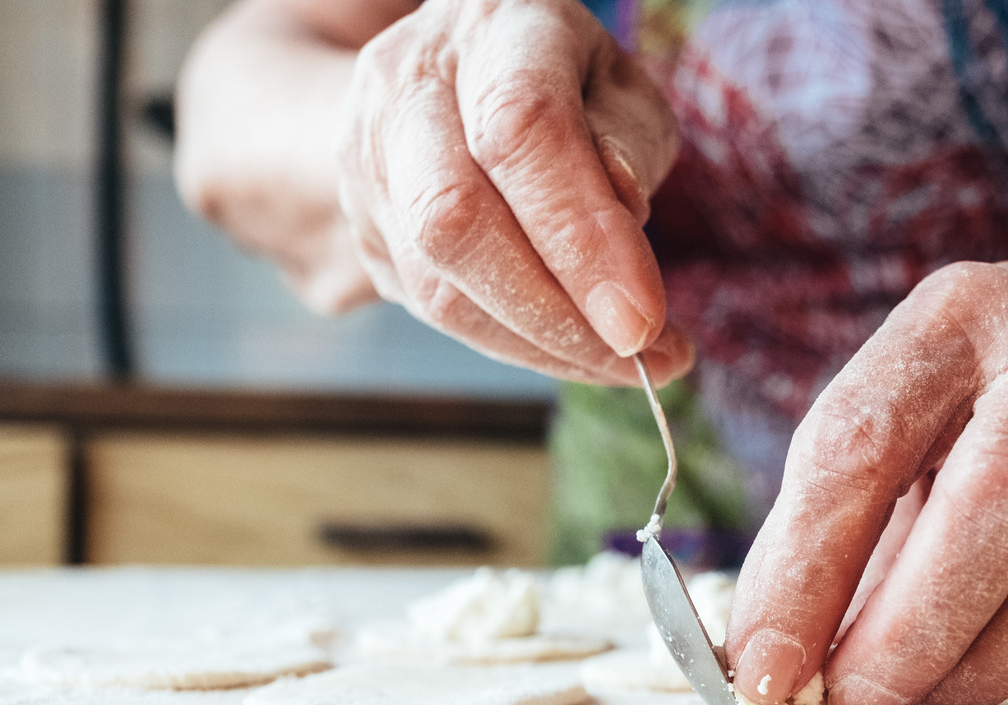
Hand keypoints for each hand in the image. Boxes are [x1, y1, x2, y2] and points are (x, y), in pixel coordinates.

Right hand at [337, 0, 691, 383]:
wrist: (452, 77)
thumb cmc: (563, 83)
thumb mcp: (619, 87)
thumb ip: (627, 142)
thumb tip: (620, 217)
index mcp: (492, 28)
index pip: (522, 131)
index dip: (581, 236)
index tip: (643, 319)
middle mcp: (408, 85)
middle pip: (455, 218)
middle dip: (557, 314)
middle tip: (643, 358)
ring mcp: (369, 158)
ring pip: (439, 284)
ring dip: (544, 346)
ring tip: (630, 367)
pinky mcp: (364, 228)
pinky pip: (437, 311)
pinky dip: (518, 347)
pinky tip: (577, 351)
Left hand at [724, 261, 1007, 704]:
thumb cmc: (987, 386)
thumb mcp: (902, 406)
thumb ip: (833, 519)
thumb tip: (765, 651)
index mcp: (954, 317)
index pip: (865, 440)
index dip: (805, 567)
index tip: (761, 664)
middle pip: (992, 495)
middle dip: (907, 626)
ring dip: (976, 660)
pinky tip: (968, 687)